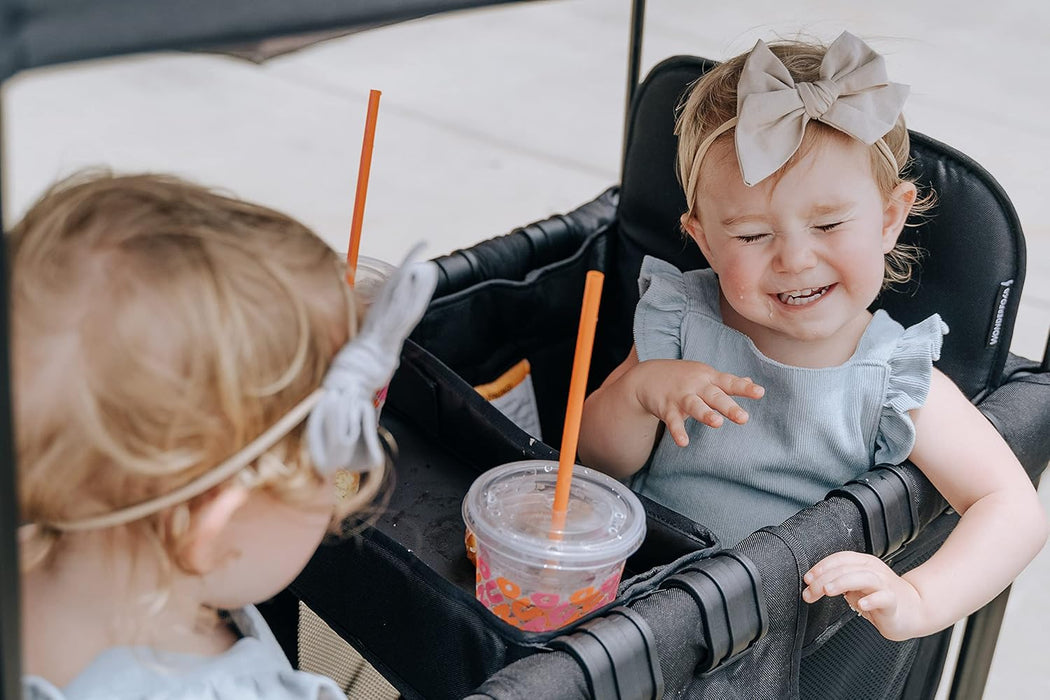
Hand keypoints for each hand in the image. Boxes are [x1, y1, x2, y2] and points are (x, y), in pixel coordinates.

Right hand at [631, 359, 763, 446]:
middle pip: (715, 396)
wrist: (647, 376)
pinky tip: (683, 442)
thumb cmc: (683, 377)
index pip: (729, 382)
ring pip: (695, 406)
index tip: (760, 392)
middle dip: (728, 407)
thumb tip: (750, 380)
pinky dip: (678, 431)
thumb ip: (726, 381)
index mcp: (709, 378)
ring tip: (717, 423)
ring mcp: (681, 396)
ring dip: (705, 414)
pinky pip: (673, 421)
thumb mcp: (704, 375)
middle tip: (743, 418)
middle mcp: (696, 386)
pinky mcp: (667, 408)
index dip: (744, 387)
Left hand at [802, 551, 924, 640]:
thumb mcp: (857, 587)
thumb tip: (814, 584)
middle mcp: (874, 571)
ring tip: (828, 590)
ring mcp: (885, 585)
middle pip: (846, 568)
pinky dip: (871, 600)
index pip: (839, 558)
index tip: (807, 579)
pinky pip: (884, 598)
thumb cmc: (882, 598)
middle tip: (810, 592)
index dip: (821, 567)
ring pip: (863, 577)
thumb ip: (839, 583)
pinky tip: (861, 605)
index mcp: (864, 563)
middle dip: (823, 579)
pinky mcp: (894, 601)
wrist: (914, 611)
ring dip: (842, 582)